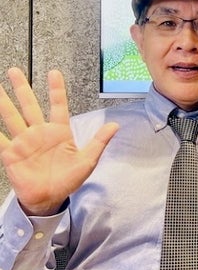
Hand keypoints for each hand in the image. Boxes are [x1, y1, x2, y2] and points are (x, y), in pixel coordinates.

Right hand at [0, 68, 118, 216]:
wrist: (50, 199)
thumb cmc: (68, 180)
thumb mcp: (87, 160)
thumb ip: (99, 142)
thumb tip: (115, 125)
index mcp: (59, 132)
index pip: (58, 106)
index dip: (56, 90)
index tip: (54, 73)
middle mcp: (39, 133)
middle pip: (30, 105)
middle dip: (22, 88)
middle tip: (14, 71)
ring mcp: (24, 142)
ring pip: (12, 117)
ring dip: (4, 102)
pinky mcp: (11, 154)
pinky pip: (0, 139)